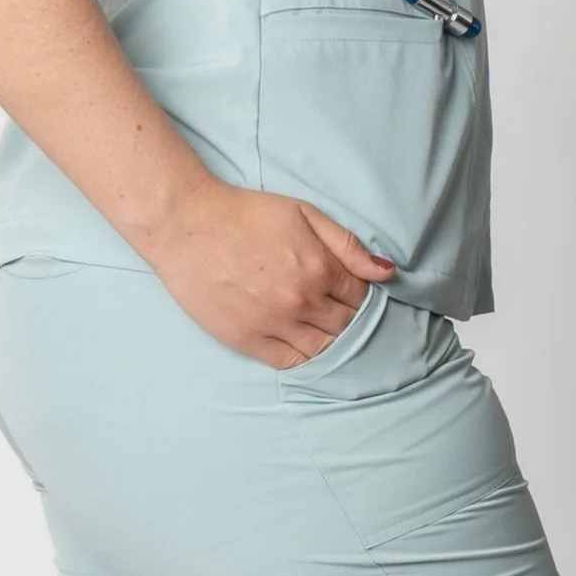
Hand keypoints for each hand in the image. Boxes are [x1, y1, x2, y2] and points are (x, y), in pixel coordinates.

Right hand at [140, 175, 398, 366]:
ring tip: (331, 332)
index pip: (361, 296)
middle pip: (347, 325)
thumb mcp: (303, 213)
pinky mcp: (248, 339)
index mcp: (319, 268)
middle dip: (354, 320)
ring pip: (324, 348)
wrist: (188, 226)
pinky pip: (290, 361)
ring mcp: (275, 324)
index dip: (364, 296)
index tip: (359, 295)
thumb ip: (347, 245)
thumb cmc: (245, 213)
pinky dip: (306, 359)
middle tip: (347, 315)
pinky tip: (310, 348)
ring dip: (334, 343)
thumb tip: (387, 273)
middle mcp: (301, 301)